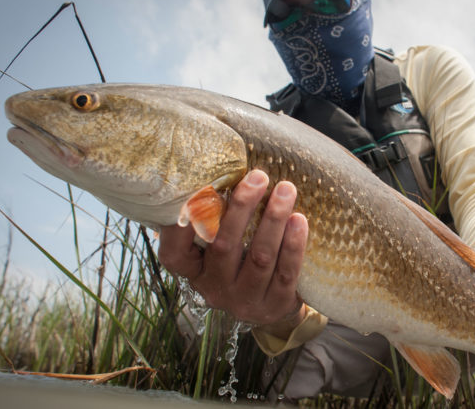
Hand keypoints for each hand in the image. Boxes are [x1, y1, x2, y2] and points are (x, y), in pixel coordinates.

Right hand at [158, 169, 308, 338]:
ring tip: (286, 190)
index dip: (179, 226)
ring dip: (274, 220)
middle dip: (243, 207)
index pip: (175, 254)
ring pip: (260, 257)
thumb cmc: (242, 261)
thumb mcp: (220, 247)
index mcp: (195, 272)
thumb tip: (216, 170)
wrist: (274, 303)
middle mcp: (215, 289)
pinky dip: (294, 245)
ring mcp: (245, 300)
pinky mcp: (276, 305)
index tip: (197, 190)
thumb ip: (213, 219)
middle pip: (224, 246)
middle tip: (259, 176)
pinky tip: (300, 220)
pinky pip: (286, 273)